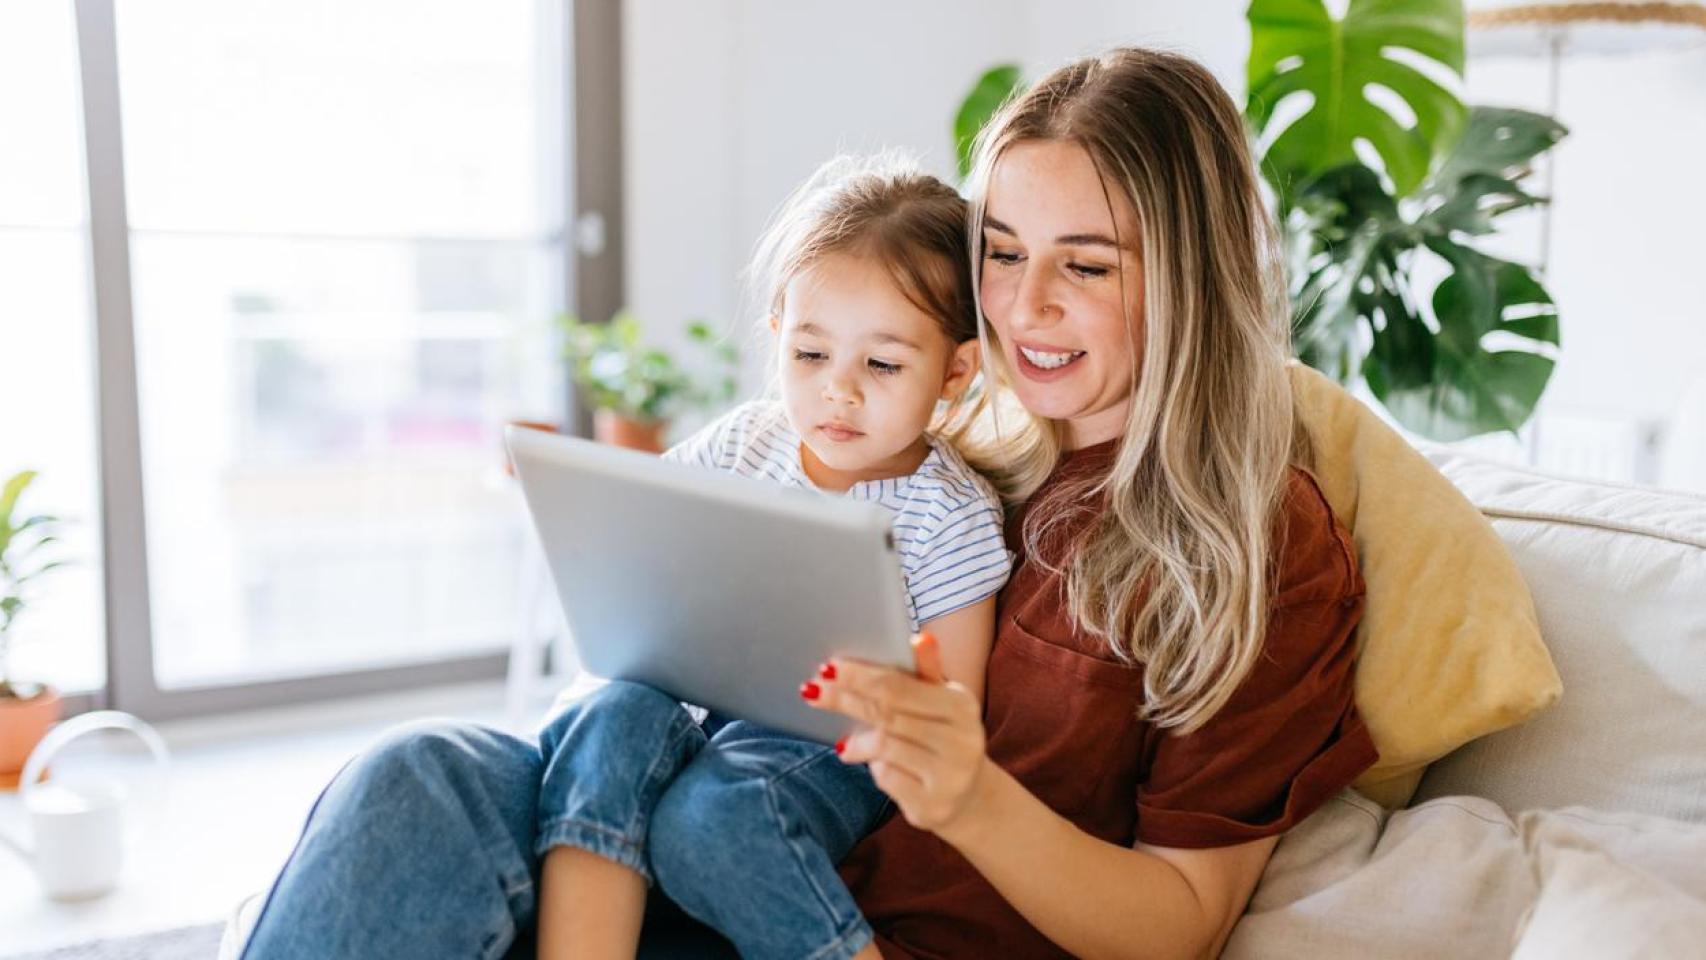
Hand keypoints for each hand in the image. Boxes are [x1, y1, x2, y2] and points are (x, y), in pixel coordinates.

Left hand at [801, 633, 989, 835]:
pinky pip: (887, 779)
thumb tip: (919, 637)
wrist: (970, 797)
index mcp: (961, 705)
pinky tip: (873, 766)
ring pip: (884, 747)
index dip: (859, 676)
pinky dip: (873, 769)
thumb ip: (927, 670)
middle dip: (845, 700)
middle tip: (811, 691)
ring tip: (843, 742)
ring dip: (859, 741)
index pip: (899, 686)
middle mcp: (961, 740)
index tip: (828, 667)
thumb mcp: (942, 701)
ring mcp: (950, 776)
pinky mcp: (932, 805)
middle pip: (887, 714)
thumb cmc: (945, 737)